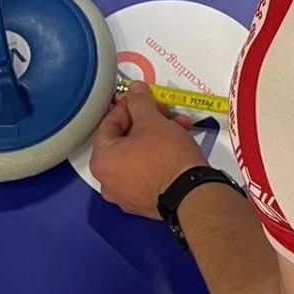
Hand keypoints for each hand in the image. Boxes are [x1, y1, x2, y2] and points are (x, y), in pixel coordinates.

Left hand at [90, 85, 206, 218]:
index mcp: (102, 161)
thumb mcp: (152, 121)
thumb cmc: (167, 157)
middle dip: (147, 122)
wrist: (191, 193)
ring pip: (137, 155)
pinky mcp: (143, 202)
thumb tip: (135, 91)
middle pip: (124, 140)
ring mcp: (125, 195)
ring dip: (156, 137)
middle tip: (162, 112)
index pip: (108, 123)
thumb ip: (139, 102)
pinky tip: (176, 146)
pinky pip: (145, 172)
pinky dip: (157, 157)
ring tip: (178, 127)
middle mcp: (108, 181)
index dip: (127, 106)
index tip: (141, 98)